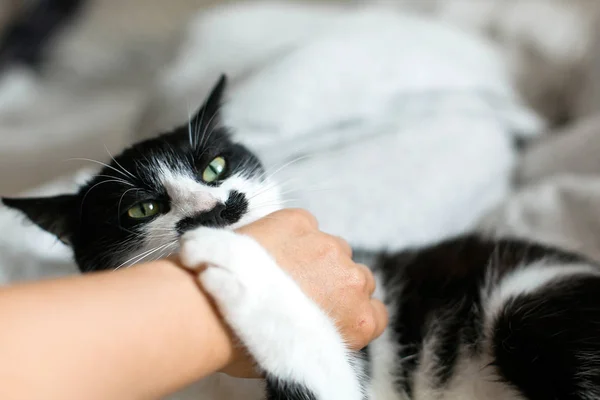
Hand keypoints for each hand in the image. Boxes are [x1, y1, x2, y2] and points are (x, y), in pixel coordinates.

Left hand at [222, 209, 387, 377]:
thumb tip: (312, 323)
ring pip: (331, 248)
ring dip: (312, 255)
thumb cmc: (246, 346)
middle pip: (354, 277)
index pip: (374, 312)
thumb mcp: (297, 355)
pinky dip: (289, 233)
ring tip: (276, 268)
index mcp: (358, 320)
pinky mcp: (299, 221)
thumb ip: (321, 335)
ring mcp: (326, 246)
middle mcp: (352, 280)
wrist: (209, 313)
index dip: (349, 311)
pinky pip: (304, 225)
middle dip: (332, 282)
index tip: (328, 312)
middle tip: (297, 291)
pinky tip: (263, 249)